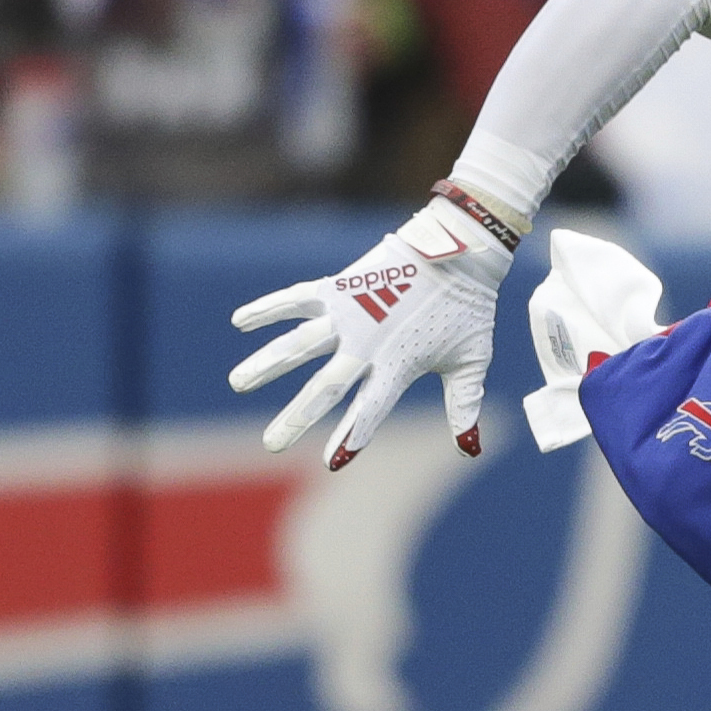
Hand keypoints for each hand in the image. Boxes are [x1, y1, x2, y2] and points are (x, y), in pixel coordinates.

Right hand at [230, 189, 515, 468]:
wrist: (460, 247)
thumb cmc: (468, 308)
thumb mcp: (472, 360)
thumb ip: (464, 405)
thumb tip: (468, 449)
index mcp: (399, 363)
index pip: (370, 407)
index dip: (352, 435)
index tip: (333, 462)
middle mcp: (368, 341)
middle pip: (325, 386)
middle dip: (297, 417)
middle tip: (271, 443)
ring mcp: (350, 313)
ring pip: (300, 343)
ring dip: (267, 363)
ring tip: (238, 381)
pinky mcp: (341, 286)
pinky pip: (298, 298)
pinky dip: (269, 308)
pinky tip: (240, 321)